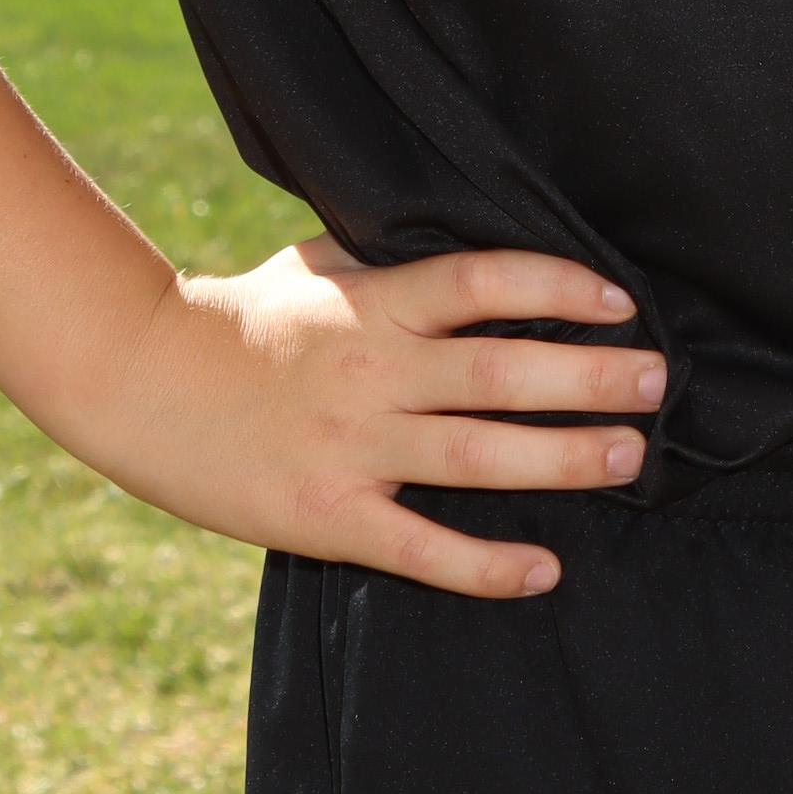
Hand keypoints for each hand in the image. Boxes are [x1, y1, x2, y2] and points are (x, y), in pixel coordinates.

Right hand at [89, 235, 665, 596]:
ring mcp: (350, 447)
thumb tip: (452, 223)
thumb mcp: (308, 267)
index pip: (482, 282)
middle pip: (499, 372)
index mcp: (372, 305)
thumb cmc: (234, 319)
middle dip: (588, 377)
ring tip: (630, 456)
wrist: (135, 382)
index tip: (619, 303)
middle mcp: (371, 371)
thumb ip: (382, 258)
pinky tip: (545, 570)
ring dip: (562, 458)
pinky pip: (421, 548)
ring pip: (476, 456)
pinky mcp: (327, 517)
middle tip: (657, 383)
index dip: (557, 286)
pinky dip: (486, 568)